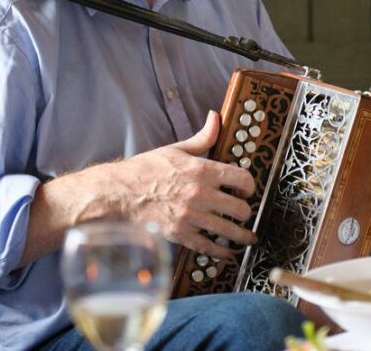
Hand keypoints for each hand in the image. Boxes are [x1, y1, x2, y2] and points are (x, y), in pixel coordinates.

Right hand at [83, 110, 256, 258]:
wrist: (120, 192)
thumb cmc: (147, 169)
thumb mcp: (177, 148)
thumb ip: (203, 136)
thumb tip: (216, 117)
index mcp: (202, 170)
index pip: (242, 179)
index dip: (250, 186)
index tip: (246, 190)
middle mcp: (200, 194)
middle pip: (240, 208)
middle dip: (246, 211)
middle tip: (244, 212)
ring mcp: (191, 216)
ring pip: (230, 231)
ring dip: (242, 236)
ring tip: (247, 238)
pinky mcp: (181, 235)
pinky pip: (209, 247)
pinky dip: (222, 253)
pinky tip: (228, 253)